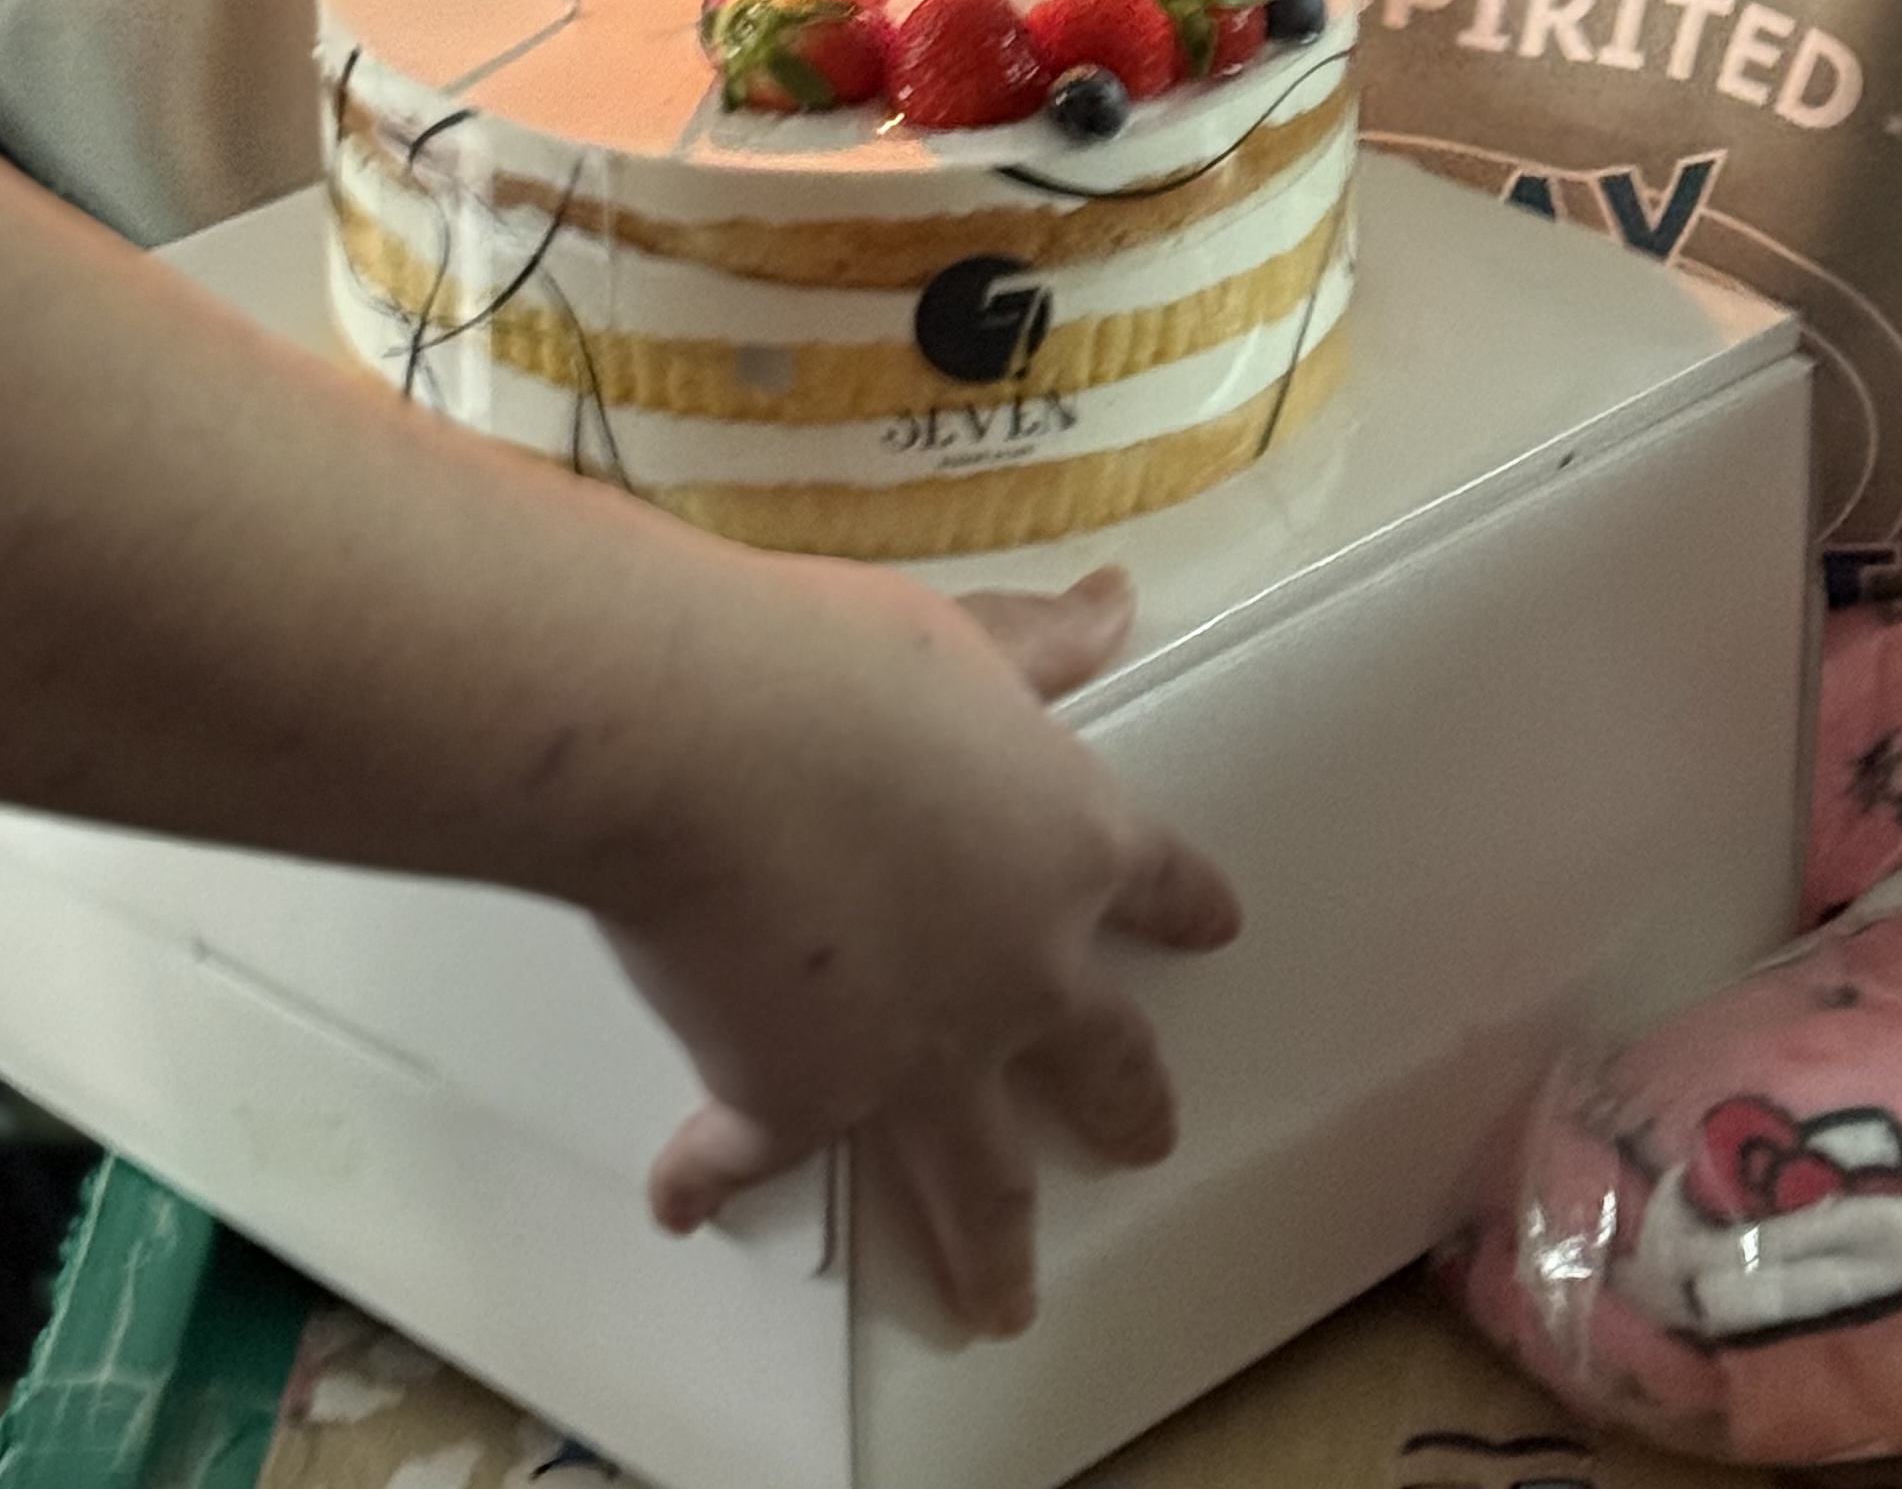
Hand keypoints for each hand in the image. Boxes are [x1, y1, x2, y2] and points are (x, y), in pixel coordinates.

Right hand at [602, 564, 1237, 1335]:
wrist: (716, 740)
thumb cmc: (843, 663)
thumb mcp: (965, 637)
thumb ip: (1040, 644)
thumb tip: (1116, 602)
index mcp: (1072, 846)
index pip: (1160, 887)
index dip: (1186, 907)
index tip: (1214, 931)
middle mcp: (1021, 972)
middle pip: (1100, 1061)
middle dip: (1125, 1109)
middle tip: (1144, 1144)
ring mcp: (919, 1055)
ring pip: (978, 1177)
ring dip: (990, 1243)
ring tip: (1004, 1299)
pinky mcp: (801, 1098)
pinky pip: (756, 1155)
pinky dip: (714, 1175)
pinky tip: (687, 1201)